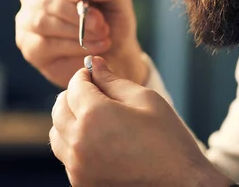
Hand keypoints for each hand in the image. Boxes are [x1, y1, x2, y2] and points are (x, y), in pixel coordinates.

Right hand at [16, 0, 147, 87]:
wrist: (114, 55)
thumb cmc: (111, 21)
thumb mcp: (119, 0)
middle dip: (77, 14)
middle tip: (101, 25)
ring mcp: (28, 22)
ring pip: (44, 22)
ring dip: (77, 32)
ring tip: (102, 37)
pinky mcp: (31, 49)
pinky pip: (45, 45)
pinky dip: (72, 48)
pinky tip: (91, 50)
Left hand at [50, 56, 232, 186]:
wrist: (181, 184)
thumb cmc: (168, 140)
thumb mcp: (145, 100)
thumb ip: (113, 80)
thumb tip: (93, 64)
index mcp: (94, 115)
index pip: (74, 86)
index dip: (84, 75)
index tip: (94, 74)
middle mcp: (79, 142)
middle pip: (59, 108)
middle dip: (73, 95)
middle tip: (94, 93)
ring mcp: (77, 167)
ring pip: (57, 133)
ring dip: (70, 120)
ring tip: (94, 117)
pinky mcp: (81, 183)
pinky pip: (67, 156)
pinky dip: (75, 143)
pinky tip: (98, 141)